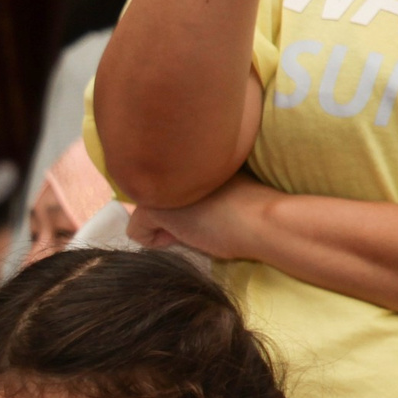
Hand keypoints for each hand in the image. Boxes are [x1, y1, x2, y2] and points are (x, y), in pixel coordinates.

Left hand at [128, 175, 275, 260]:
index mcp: (191, 155)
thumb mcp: (217, 188)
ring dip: (163, 226)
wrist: (263, 220)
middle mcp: (169, 163)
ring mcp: (158, 183)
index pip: (162, 179)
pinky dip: (154, 242)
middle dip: (167, 214)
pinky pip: (135, 232)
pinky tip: (183, 237)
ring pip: (142, 213)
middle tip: (199, 219)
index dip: (177, 202)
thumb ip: (192, 187)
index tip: (203, 210)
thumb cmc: (250, 208)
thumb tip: (168, 204)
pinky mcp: (152, 207)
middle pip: (151, 196)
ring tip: (195, 226)